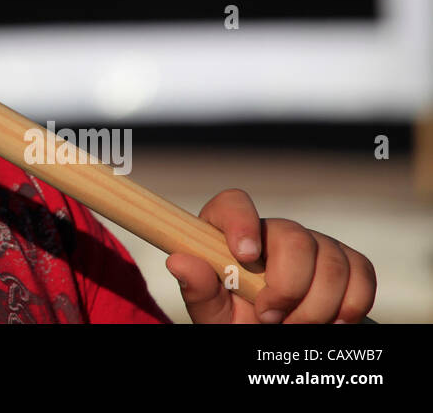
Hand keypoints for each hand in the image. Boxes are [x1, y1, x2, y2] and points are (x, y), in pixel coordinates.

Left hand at [164, 188, 375, 323]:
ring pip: (330, 258)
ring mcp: (311, 244)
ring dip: (317, 304)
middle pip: (293, 236)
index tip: (245, 256)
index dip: (241, 222)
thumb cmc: (233, 319)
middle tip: (270, 319)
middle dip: (288, 285)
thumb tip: (178, 261)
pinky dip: (351, 301)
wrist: (267, 337)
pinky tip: (333, 323)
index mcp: (228, 233)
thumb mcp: (210, 311)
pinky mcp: (344, 262)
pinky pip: (360, 269)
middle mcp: (271, 232)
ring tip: (297, 328)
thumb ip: (198, 288)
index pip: (234, 202)